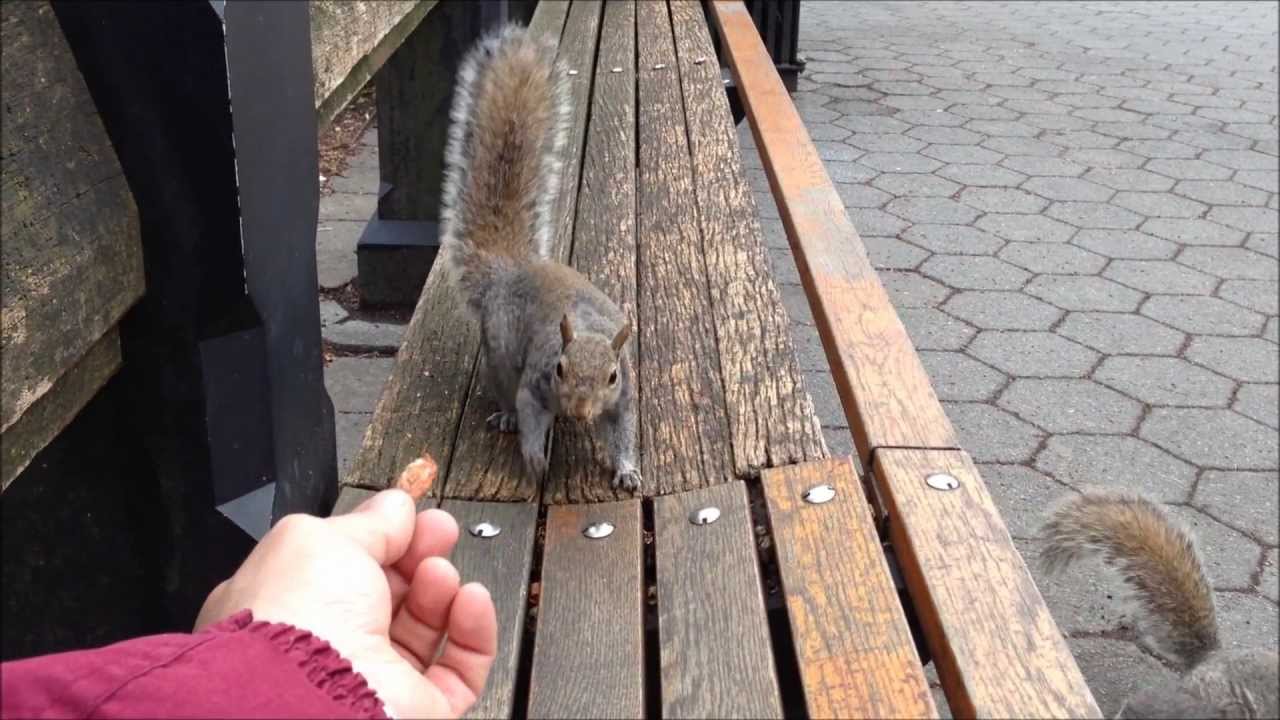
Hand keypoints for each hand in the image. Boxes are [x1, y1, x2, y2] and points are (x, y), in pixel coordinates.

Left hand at [195, 489, 496, 718]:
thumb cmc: (296, 619)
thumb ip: (368, 522)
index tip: (409, 517)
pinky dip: (473, 632)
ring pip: (425, 631)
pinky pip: (459, 670)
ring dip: (443, 591)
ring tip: (442, 572)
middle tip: (439, 533)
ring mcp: (375, 680)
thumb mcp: (324, 539)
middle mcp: (332, 648)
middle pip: (391, 595)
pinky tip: (471, 600)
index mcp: (295, 606)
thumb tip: (397, 506)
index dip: (381, 538)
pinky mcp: (417, 708)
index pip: (347, 567)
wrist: (311, 693)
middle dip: (420, 557)